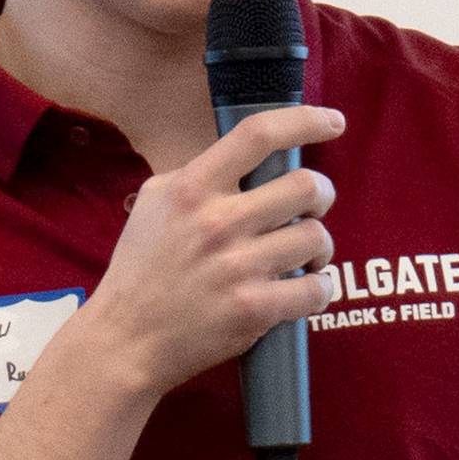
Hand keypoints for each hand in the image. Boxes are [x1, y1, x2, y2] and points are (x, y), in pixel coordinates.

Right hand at [58, 105, 344, 396]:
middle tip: (312, 209)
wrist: (125, 338)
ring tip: (305, 256)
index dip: (305, 120)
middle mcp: (217, 222)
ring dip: (320, 247)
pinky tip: (304, 289)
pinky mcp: (254, 309)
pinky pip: (317, 288)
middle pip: (306, 186)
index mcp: (192, 188)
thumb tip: (251, 156)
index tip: (333, 122)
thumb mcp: (156, 203)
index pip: (257, 134)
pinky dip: (319, 288)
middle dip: (321, 195)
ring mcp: (238, 266)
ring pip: (317, 237)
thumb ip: (201, 176)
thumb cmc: (142, 268)